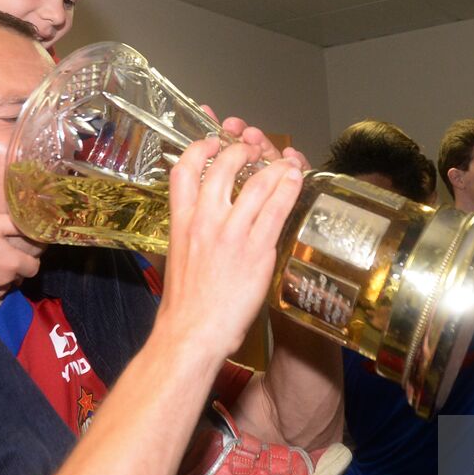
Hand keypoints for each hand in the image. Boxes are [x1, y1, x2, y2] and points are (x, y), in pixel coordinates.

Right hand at [0, 214, 43, 300]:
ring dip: (4, 280)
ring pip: (5, 289)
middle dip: (17, 270)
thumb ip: (18, 226)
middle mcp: (3, 280)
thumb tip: (34, 227)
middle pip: (19, 278)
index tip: (23, 254)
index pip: (34, 268)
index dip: (31, 261)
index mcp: (12, 263)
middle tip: (6, 257)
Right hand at [157, 138, 302, 360]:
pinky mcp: (256, 249)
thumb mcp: (177, 258)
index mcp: (181, 222)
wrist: (191, 333)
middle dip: (242, 150)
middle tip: (254, 150)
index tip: (212, 141)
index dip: (200, 148)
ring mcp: (231, 233)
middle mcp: (204, 221)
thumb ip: (190, 235)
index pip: (185, 170)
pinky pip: (276, 209)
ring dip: (273, 167)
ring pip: (256, 183)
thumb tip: (202, 225)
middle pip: (224, 166)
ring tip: (283, 163)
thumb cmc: (184, 305)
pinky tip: (296, 180)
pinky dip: (288, 189)